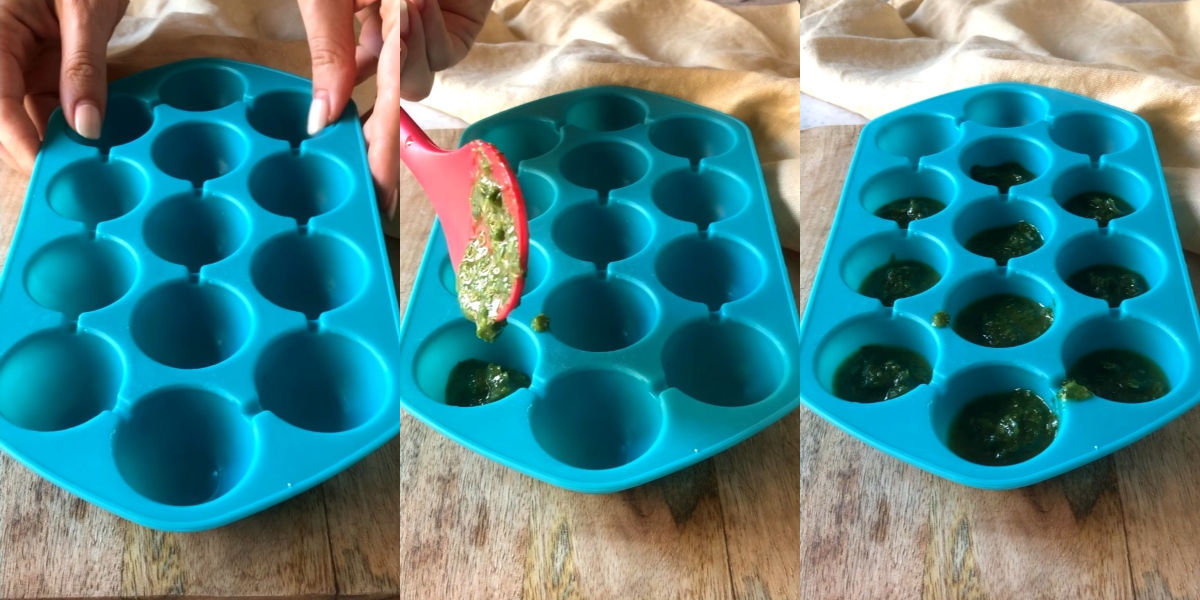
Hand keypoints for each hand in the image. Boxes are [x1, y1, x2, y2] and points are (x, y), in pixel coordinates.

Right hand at [0, 0, 127, 171]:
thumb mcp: (86, 11)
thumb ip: (84, 68)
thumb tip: (87, 126)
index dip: (17, 139)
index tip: (45, 168)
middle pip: (4, 114)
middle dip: (33, 145)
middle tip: (71, 178)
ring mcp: (17, 62)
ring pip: (25, 114)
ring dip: (53, 140)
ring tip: (87, 166)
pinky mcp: (38, 68)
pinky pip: (47, 104)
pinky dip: (69, 123)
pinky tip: (92, 144)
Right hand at [297, 0, 491, 211]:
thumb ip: (326, 55)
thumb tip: (318, 121)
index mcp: (351, 41)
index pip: (353, 105)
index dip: (365, 149)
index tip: (367, 190)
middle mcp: (387, 47)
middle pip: (391, 108)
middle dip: (385, 98)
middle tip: (381, 79)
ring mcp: (424, 41)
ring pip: (421, 86)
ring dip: (407, 51)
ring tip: (401, 4)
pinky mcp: (459, 29)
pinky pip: (445, 57)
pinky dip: (431, 34)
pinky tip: (420, 0)